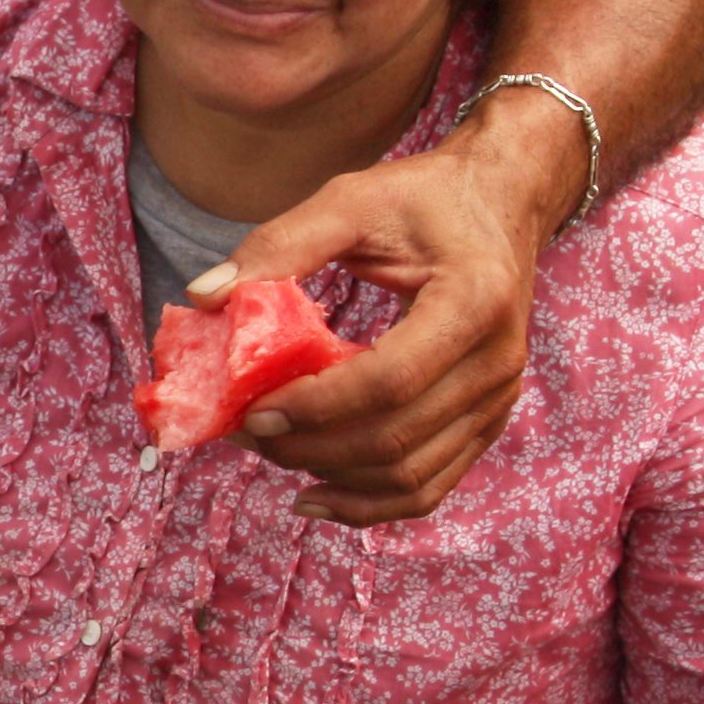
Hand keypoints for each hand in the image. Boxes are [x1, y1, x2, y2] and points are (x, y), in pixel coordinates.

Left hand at [204, 120, 562, 521]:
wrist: (501, 204)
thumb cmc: (424, 199)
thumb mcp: (352, 201)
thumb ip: (279, 245)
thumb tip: (202, 297)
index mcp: (474, 300)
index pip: (389, 379)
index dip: (315, 406)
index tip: (251, 410)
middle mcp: (498, 361)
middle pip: (395, 439)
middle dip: (309, 447)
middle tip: (244, 431)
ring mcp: (499, 400)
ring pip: (410, 476)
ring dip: (330, 476)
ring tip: (269, 451)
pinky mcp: (488, 422)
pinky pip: (428, 486)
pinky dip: (368, 504)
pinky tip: (312, 495)